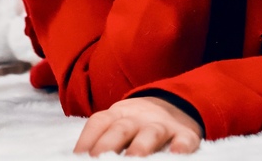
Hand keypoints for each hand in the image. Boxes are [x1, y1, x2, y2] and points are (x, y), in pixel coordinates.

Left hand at [74, 96, 202, 155]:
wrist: (175, 105)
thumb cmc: (136, 126)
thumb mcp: (118, 125)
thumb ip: (102, 140)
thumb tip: (80, 158)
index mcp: (117, 115)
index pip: (98, 122)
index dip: (86, 141)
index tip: (77, 158)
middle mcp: (138, 118)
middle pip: (121, 128)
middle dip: (107, 146)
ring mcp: (162, 125)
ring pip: (151, 132)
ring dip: (141, 147)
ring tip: (133, 160)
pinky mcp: (184, 134)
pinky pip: (184, 139)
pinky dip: (180, 147)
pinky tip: (175, 154)